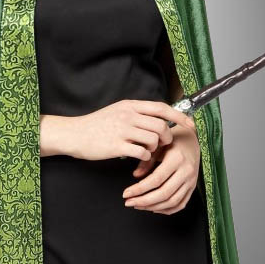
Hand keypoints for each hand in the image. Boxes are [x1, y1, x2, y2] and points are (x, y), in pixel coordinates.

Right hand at [67, 99, 196, 161]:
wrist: (75, 134)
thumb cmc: (96, 124)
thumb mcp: (117, 111)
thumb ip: (136, 113)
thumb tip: (157, 118)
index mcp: (130, 105)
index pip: (161, 108)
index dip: (179, 117)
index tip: (190, 125)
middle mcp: (128, 115)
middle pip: (161, 126)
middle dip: (167, 138)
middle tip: (163, 145)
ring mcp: (122, 130)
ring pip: (153, 140)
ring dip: (155, 149)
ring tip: (148, 151)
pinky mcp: (117, 146)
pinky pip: (142, 152)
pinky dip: (145, 157)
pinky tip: (138, 158)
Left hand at [121, 121, 200, 213]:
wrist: (193, 140)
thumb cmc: (173, 141)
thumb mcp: (158, 146)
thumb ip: (146, 161)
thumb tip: (136, 176)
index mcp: (177, 159)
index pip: (156, 179)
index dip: (139, 189)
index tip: (126, 193)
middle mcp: (186, 172)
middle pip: (164, 193)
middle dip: (144, 201)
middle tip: (129, 202)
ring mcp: (191, 181)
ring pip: (172, 202)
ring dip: (153, 207)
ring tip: (138, 205)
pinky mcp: (193, 187)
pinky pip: (181, 204)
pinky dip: (167, 210)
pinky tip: (153, 208)